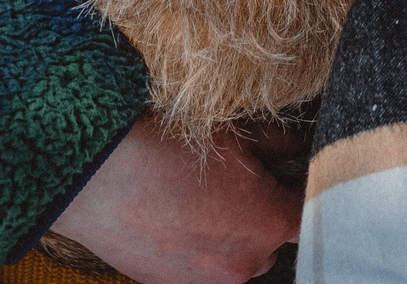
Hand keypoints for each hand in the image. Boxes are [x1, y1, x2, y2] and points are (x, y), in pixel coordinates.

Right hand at [49, 118, 298, 283]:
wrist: (97, 177)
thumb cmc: (166, 150)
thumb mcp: (234, 138)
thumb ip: (279, 146)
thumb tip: (301, 146)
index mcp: (270, 223)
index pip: (309, 212)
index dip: (298, 191)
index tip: (288, 176)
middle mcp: (246, 263)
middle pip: (272, 243)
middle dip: (261, 217)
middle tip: (236, 184)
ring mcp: (208, 282)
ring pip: (236, 260)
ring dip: (230, 238)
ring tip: (201, 203)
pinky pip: (201, 271)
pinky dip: (198, 251)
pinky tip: (178, 220)